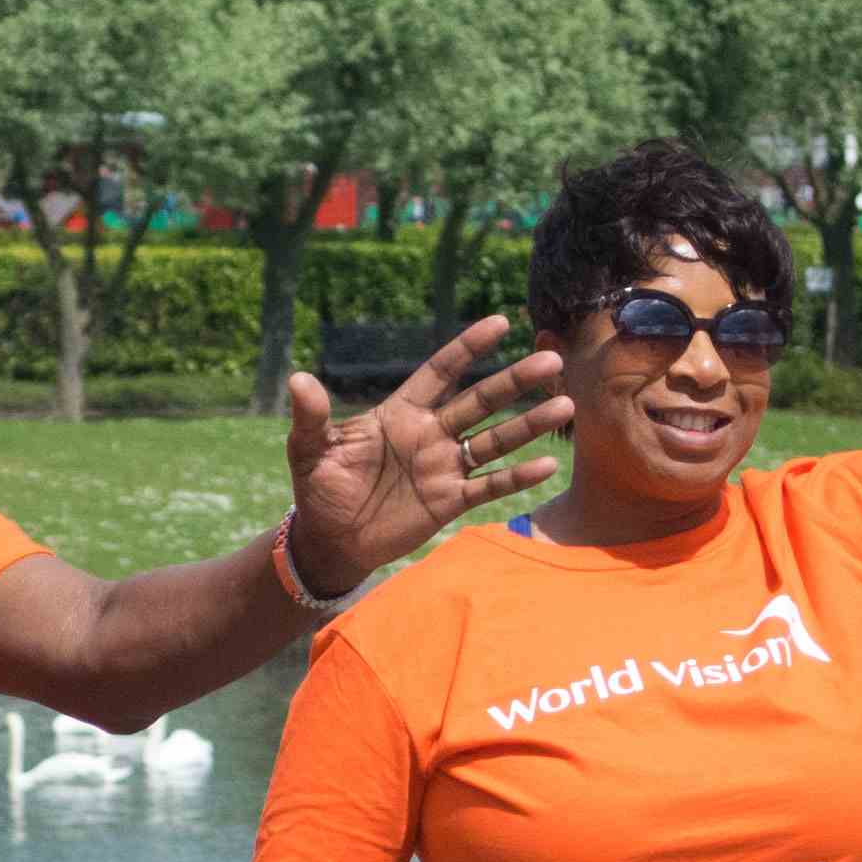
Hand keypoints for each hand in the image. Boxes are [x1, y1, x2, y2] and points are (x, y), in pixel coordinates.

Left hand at [281, 316, 568, 593]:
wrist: (328, 539)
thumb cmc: (318, 488)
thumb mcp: (309, 449)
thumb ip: (311, 416)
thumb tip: (297, 379)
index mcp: (400, 414)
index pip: (439, 373)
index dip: (467, 349)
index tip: (499, 322)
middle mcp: (430, 435)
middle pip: (479, 402)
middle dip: (513, 381)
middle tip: (551, 359)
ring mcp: (443, 468)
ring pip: (493, 441)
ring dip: (528, 425)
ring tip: (563, 405)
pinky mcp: (448, 501)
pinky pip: (488, 486)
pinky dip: (516, 478)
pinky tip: (547, 466)